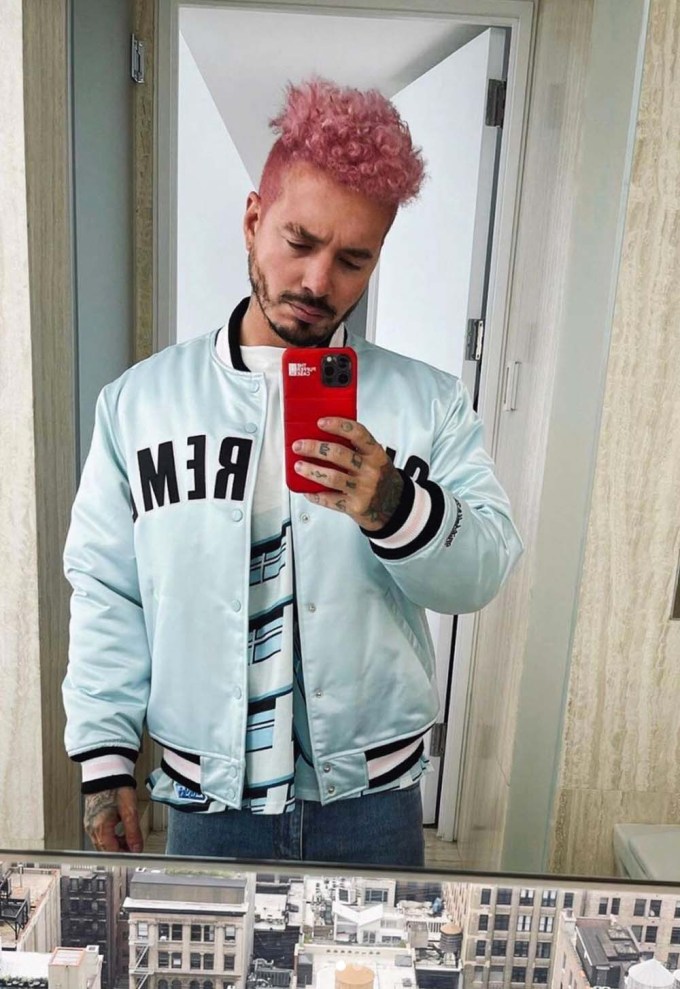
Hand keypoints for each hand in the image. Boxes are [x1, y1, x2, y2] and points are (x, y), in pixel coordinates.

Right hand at [84, 787, 142, 852]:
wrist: (106, 772)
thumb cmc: (116, 787)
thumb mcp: (129, 810)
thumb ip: (133, 832)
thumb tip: (137, 848)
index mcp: (100, 827)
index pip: (111, 852)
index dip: (124, 855)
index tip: (135, 855)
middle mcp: (91, 827)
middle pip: (105, 849)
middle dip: (120, 851)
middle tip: (134, 847)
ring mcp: (90, 823)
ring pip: (102, 843)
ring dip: (116, 844)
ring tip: (129, 838)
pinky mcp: (91, 818)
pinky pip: (100, 834)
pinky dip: (111, 836)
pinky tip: (120, 831)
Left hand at [292, 417, 403, 531]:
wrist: (394, 506)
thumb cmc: (380, 477)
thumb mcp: (375, 459)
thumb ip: (356, 449)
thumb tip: (321, 437)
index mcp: (375, 454)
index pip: (358, 434)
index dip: (338, 425)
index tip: (320, 422)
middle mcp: (371, 471)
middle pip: (339, 454)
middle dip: (315, 448)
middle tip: (299, 446)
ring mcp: (363, 490)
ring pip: (332, 477)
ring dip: (311, 471)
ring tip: (298, 466)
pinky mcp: (355, 507)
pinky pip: (330, 499)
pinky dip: (315, 494)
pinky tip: (306, 490)